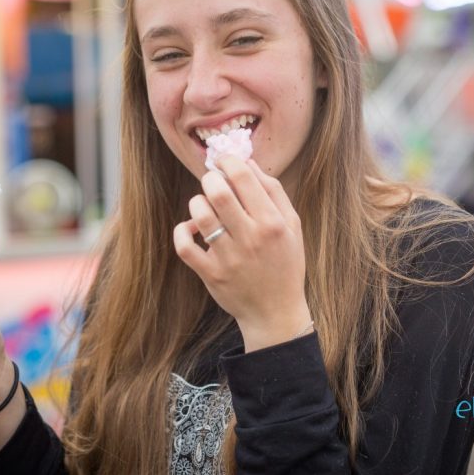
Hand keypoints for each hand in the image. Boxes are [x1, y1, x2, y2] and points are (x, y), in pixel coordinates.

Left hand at [173, 157, 311, 351]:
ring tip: (205, 206)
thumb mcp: (291, 225)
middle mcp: (251, 238)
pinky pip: (185, 246)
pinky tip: (193, 228)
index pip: (244, 178)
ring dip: (198, 203)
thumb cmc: (285, 263)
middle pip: (219, 193)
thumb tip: (248, 161)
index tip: (224, 162)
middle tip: (213, 182)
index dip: (228, 161)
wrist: (275, 313)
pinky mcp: (210, 274)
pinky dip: (183, 231)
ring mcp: (229, 258)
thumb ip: (273, 191)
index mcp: (272, 222)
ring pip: (201, 215)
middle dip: (210, 178)